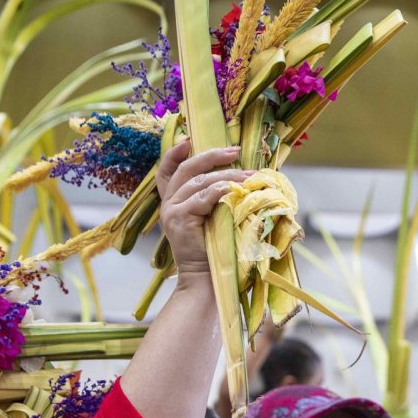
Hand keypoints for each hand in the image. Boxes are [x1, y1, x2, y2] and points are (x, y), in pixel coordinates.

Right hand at [155, 140, 252, 275]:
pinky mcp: (179, 218)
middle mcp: (168, 203)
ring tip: (250, 176)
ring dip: (228, 175)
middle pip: (187, 169)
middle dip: (212, 156)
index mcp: (173, 200)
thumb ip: (213, 196)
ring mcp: (171, 210)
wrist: (207, 278)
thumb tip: (238, 174)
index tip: (188, 139)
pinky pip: (203, 196)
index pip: (167, 170)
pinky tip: (238, 190)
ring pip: (200, 181)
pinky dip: (222, 190)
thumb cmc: (216, 248)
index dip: (175, 152)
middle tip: (236, 151)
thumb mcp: (212, 216)